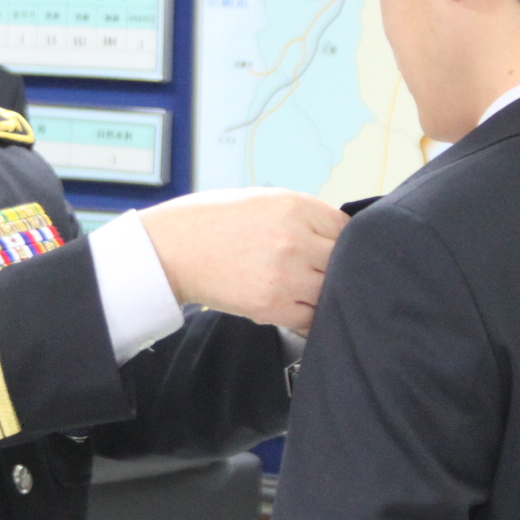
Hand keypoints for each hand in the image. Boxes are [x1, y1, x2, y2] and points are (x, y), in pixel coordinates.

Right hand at [139, 189, 346, 334]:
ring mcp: (285, 276)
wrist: (173, 249)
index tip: (333, 247)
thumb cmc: (213, 220)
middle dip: (337, 266)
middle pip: (345, 261)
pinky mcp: (270, 307)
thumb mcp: (264, 199)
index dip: (343, 239)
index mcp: (294, 208)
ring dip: (325, 292)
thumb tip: (337, 235)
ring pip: (331, 292)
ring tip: (306, 287)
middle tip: (319, 269)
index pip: (347, 228)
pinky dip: (310, 316)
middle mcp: (295, 241)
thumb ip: (304, 215)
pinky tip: (296, 305)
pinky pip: (310, 319)